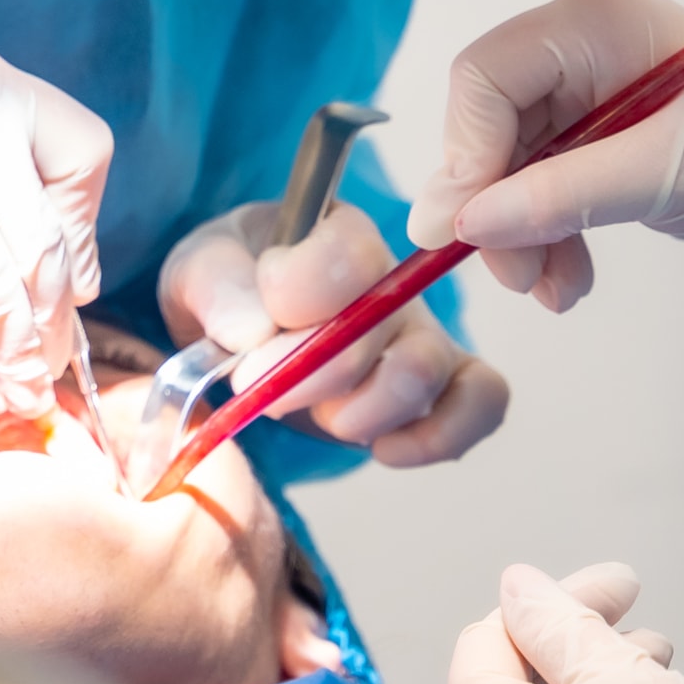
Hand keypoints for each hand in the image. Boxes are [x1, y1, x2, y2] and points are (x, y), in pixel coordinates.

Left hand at [158, 198, 507, 464]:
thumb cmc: (231, 289)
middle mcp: (393, 277)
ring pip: (425, 369)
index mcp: (337, 232)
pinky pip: (482, 402)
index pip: (348, 254)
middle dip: (310, 372)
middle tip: (260, 389)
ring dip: (362, 411)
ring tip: (319, 415)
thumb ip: (219, 286)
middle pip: (382, 322)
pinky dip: (438, 436)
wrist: (247, 336)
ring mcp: (422, 331)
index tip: (249, 330)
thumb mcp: (201, 271)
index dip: (298, 297)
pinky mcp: (441, 386)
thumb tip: (253, 329)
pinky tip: (384, 450)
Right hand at [406, 0, 683, 305]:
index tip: (470, 229)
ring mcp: (581, 94)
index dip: (467, 154)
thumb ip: (567, 194)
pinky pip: (534, 189)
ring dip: (520, 236)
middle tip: (516, 276)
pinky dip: (543, 238)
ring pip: (505, 168)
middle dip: (497, 208)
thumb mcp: (670, 172)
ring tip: (555, 289)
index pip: (485, 76)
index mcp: (596, 20)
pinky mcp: (590, 140)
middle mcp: (577, 47)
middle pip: (488, 127)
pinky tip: (568, 277)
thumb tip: (472, 222)